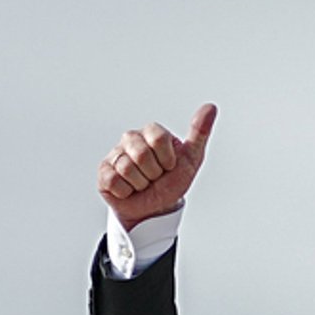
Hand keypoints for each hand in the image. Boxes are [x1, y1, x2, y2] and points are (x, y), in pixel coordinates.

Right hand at [97, 104, 216, 229]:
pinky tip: (130, 189)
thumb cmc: (172, 181)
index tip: (170, 165)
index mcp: (151, 132)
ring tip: (144, 183)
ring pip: (127, 169)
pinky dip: (127, 191)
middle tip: (156, 177)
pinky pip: (114, 182)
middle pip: (141, 154)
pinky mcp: (104, 172)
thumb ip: (200, 133)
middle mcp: (131, 139)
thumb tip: (211, 107)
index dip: (167, 158)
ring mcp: (115, 154)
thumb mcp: (192, 159)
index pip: (158, 138)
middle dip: (154, 173)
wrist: (157, 207)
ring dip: (141, 184)